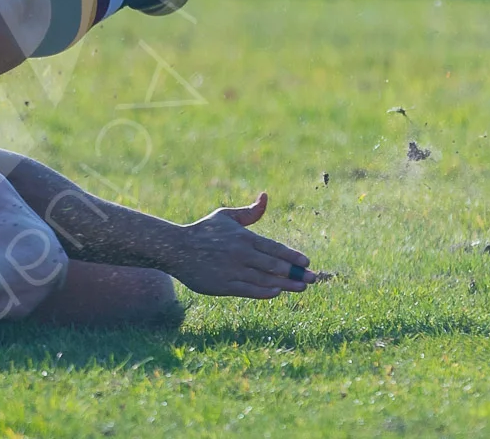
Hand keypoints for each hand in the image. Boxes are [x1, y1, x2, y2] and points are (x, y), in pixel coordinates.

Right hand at [168, 192, 326, 299]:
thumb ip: (249, 211)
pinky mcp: (223, 286)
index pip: (274, 248)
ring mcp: (232, 271)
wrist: (175, 248)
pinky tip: (277, 292)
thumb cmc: (202, 231)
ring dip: (286, 284)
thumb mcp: (225, 216)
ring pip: (266, 280)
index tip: (306, 262)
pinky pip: (250, 291)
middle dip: (296, 273)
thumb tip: (266, 196)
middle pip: (274, 266)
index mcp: (242, 237)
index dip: (292, 256)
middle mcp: (240, 254)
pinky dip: (265, 292)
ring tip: (301, 287)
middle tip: (313, 278)